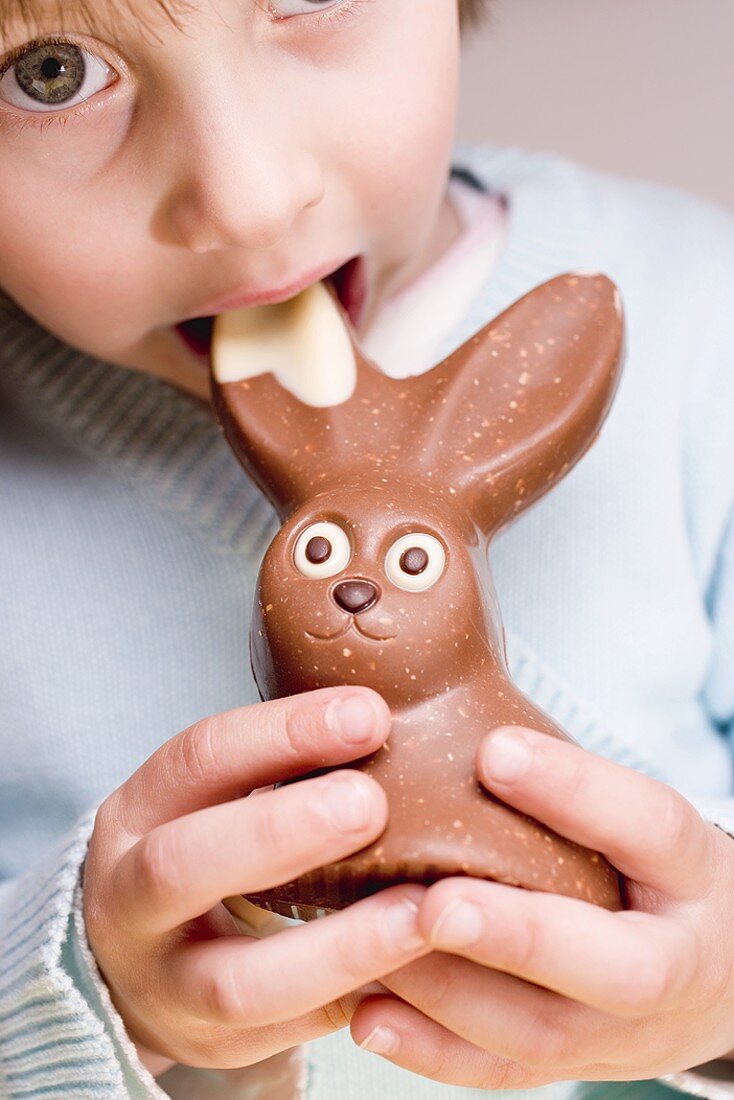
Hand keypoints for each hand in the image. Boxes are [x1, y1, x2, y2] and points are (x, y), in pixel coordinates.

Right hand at [83, 686, 429, 1074]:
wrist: (141, 959)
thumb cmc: (207, 845)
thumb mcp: (214, 795)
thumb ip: (284, 763)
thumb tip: (390, 713)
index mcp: (137, 813)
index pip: (199, 759)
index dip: (282, 734)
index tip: (369, 714)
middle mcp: (130, 900)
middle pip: (180, 866)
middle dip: (279, 832)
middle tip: (371, 803)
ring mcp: (166, 985)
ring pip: (237, 982)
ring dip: (339, 945)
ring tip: (422, 912)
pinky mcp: (216, 1046)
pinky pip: (289, 1034)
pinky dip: (357, 998)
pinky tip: (421, 969)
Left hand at [350, 725, 733, 1088]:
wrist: (715, 975)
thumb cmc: (653, 871)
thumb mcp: (640, 818)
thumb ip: (571, 787)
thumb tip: (469, 731)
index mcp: (693, 873)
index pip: (652, 826)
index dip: (576, 790)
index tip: (494, 751)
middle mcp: (675, 967)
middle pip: (616, 969)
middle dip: (520, 936)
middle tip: (437, 903)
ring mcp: (626, 1035)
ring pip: (544, 1036)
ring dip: (451, 995)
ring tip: (377, 946)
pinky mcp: (576, 1068)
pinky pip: (504, 1075)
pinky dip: (431, 1051)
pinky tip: (370, 1013)